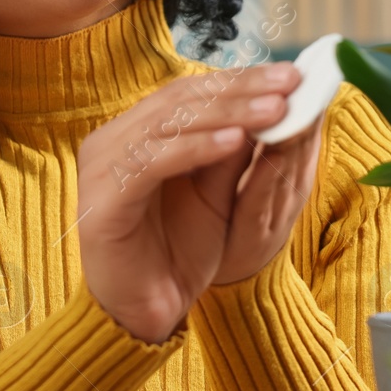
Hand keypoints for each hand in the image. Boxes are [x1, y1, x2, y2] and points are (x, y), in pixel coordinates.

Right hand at [75, 61, 301, 342]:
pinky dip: (195, 149)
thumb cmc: (178, 252)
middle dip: (241, 90)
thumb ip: (234, 150)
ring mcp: (101, 168)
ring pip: (168, 124)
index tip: (289, 76)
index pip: (188, 92)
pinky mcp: (102, 200)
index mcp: (135, 133)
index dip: (239, 80)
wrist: (146, 313)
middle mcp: (112, 141)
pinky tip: (236, 142)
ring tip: (275, 110)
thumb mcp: (216, 194)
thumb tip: (275, 102)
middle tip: (289, 83)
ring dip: (227, 114)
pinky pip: (152, 162)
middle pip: (180, 100)